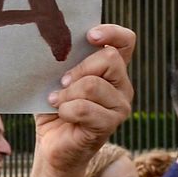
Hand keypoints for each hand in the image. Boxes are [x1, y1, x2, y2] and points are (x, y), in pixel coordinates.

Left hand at [35, 24, 135, 174]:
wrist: (52, 143)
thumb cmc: (54, 106)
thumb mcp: (56, 78)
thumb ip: (62, 60)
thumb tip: (53, 40)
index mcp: (111, 69)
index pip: (126, 41)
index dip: (111, 33)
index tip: (90, 36)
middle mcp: (122, 85)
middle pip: (109, 59)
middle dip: (78, 69)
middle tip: (61, 82)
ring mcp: (120, 106)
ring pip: (93, 85)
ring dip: (67, 93)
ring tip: (57, 101)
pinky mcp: (109, 124)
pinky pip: (84, 108)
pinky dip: (65, 110)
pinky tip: (61, 114)